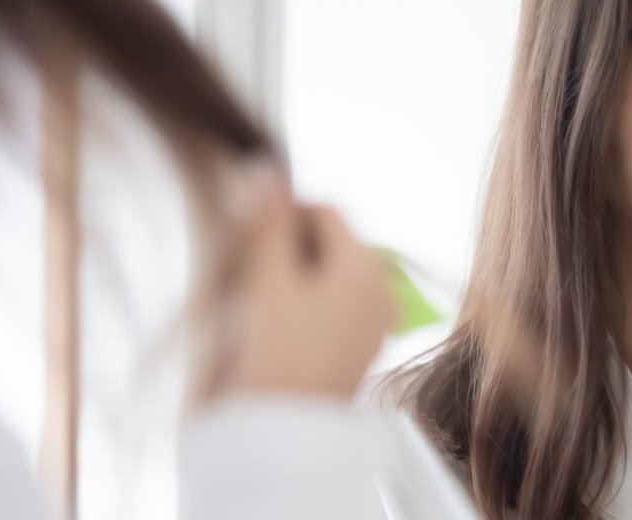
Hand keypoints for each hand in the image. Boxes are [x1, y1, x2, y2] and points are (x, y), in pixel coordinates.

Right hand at [221, 176, 394, 398]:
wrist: (284, 434)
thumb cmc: (276, 355)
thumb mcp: (268, 281)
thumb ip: (268, 221)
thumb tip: (266, 165)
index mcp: (366, 268)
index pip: (327, 210)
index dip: (286, 211)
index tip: (248, 236)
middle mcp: (383, 290)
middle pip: (333, 240)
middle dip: (292, 244)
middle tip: (251, 270)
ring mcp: (378, 321)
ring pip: (333, 271)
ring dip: (297, 273)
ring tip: (263, 300)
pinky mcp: (364, 346)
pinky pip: (338, 302)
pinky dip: (309, 300)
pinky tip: (280, 323)